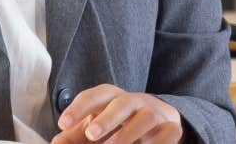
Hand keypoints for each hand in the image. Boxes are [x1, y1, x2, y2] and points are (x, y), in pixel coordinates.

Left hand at [51, 85, 183, 143]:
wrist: (161, 124)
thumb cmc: (121, 125)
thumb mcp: (97, 128)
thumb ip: (75, 136)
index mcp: (112, 97)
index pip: (94, 96)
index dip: (78, 108)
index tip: (62, 123)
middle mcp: (134, 100)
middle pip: (121, 103)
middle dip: (106, 119)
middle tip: (91, 135)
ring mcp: (155, 112)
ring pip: (146, 117)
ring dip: (128, 133)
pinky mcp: (172, 128)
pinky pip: (167, 132)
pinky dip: (156, 142)